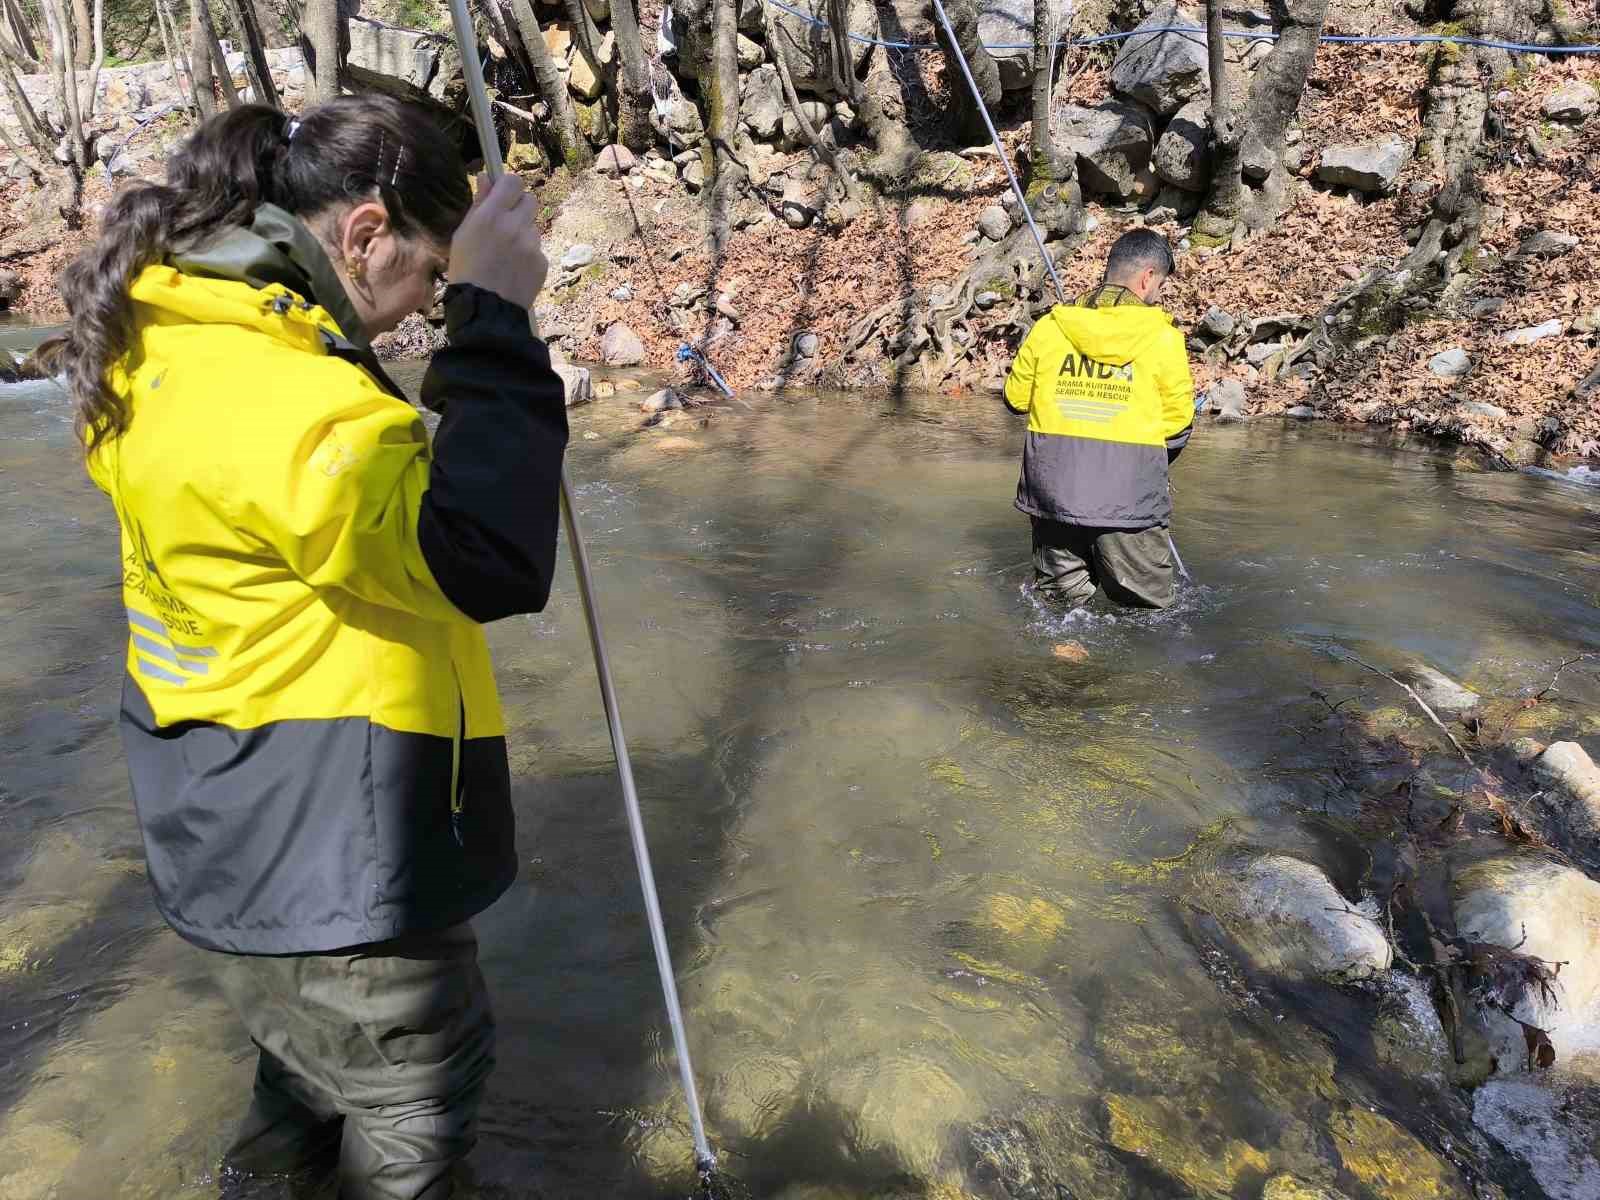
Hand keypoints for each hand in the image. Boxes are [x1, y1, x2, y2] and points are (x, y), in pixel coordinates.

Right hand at [449, 173, 547, 309]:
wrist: (485, 309)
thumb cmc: (466, 270)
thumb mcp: (463, 234)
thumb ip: (478, 204)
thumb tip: (486, 177)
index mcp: (491, 216)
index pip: (513, 181)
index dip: (509, 187)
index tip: (503, 196)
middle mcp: (514, 226)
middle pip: (530, 200)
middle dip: (519, 208)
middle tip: (506, 224)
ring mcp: (531, 244)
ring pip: (533, 227)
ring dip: (523, 234)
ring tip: (507, 255)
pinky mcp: (542, 261)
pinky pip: (537, 249)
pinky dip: (528, 255)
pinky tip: (515, 269)